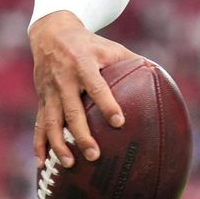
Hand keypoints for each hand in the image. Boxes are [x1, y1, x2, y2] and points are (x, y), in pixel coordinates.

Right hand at [29, 10, 140, 169]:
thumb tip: (161, 75)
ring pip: (52, 122)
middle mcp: (64, 80)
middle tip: (95, 154)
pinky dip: (39, 144)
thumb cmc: (90, 44)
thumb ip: (133, 61)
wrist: (52, 34)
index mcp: (83, 65)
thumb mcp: (110, 47)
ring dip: (59, 144)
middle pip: (72, 111)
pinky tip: (42, 164)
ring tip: (70, 164)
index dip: (107, 104)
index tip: (119, 121)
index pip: (96, 87)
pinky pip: (39, 124)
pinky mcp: (42, 99)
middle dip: (82, 135)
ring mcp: (50, 92)